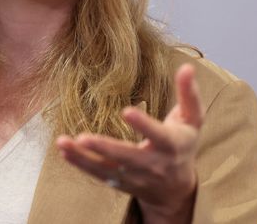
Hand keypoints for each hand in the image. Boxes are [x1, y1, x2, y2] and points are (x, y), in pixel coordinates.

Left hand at [56, 63, 203, 222]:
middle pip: (127, 157)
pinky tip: (64, 151)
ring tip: (63, 142)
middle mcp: (152, 164)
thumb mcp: (193, 119)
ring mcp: (134, 176)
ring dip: (83, 157)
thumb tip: (187, 67)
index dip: (143, 124)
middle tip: (84, 137)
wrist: (177, 189)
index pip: (157, 134)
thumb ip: (189, 93)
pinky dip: (80, 164)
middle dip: (105, 148)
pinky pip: (98, 175)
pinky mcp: (120, 182)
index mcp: (171, 145)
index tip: (126, 110)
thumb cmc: (184, 144)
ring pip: (107, 168)